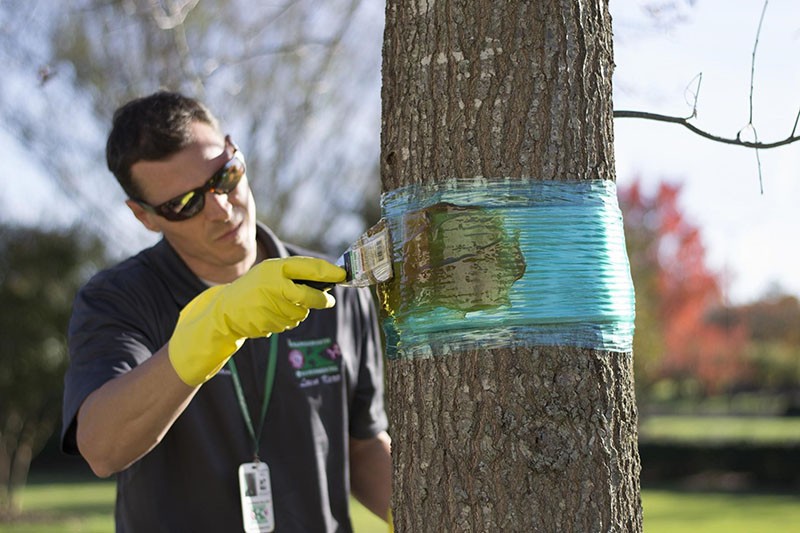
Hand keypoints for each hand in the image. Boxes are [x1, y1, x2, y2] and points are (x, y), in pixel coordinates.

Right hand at [168, 256, 344, 384]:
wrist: (225, 310)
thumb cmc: (254, 288)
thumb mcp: (271, 272)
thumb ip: (296, 274)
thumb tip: (328, 279)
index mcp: (276, 268)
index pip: (310, 268)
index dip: (329, 272)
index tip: (343, 274)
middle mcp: (274, 285)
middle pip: (309, 296)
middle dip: (322, 300)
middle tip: (330, 302)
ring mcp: (270, 306)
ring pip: (301, 312)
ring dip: (299, 310)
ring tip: (281, 304)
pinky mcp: (268, 323)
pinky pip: (289, 323)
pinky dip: (287, 320)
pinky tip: (272, 313)